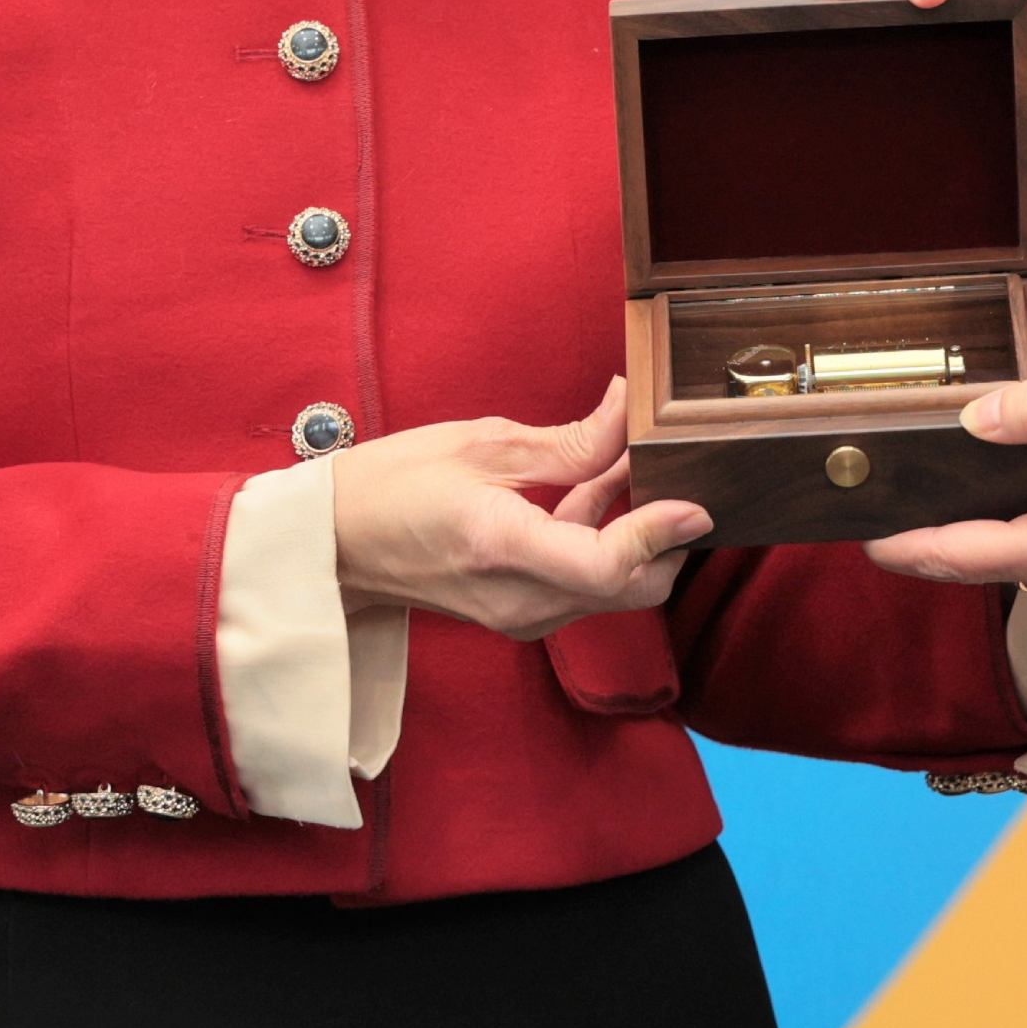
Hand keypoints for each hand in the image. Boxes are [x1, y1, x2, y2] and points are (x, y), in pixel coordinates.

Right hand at [331, 378, 708, 640]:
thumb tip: (633, 411)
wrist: (329, 544)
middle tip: (664, 470)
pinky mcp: (519, 616)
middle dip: (664, 535)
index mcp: (500, 547)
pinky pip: (585, 586)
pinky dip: (604, 544)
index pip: (608, 567)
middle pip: (631, 588)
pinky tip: (590, 491)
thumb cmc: (390, 485)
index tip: (697, 501)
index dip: (661, 535)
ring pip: (614, 589)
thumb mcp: (482, 445)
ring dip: (635, 534)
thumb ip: (571, 440)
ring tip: (617, 465)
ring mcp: (518, 617)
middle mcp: (517, 599)